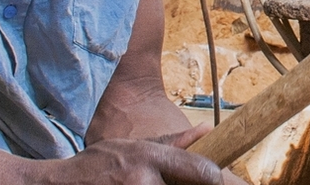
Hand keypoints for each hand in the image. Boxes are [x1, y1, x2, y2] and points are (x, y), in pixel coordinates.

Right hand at [25, 126, 228, 184]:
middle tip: (172, 182)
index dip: (212, 178)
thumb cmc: (96, 166)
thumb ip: (171, 143)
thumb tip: (205, 131)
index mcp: (149, 157)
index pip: (202, 171)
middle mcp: (144, 179)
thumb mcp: (131, 146)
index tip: (212, 181)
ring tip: (147, 184)